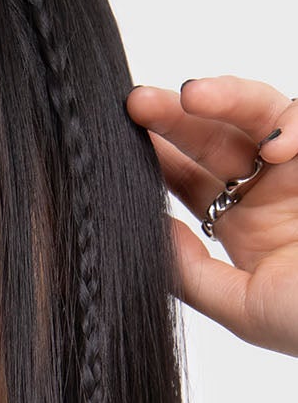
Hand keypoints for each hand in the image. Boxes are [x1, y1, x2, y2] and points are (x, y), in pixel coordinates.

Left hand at [126, 75, 297, 356]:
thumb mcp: (240, 307)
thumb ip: (190, 273)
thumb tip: (147, 232)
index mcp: (243, 226)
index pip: (190, 180)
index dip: (158, 157)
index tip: (121, 141)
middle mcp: (271, 190)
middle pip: (214, 137)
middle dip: (176, 116)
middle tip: (139, 103)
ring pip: (259, 113)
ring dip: (225, 98)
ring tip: (194, 96)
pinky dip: (292, 124)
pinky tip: (276, 147)